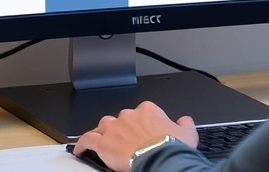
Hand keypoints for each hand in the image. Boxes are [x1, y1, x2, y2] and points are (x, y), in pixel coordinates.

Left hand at [74, 101, 198, 171]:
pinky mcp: (104, 143)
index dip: (141, 122)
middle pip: (121, 118)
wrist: (160, 158)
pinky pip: (88, 139)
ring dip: (104, 132)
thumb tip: (185, 121)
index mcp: (148, 110)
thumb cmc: (172, 148)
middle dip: (123, 127)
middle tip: (127, 139)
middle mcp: (129, 115)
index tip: (144, 131)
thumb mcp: (188, 134)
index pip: (142, 112)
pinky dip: (83, 143)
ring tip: (104, 140)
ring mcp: (115, 128)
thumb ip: (185, 124)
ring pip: (104, 125)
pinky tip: (81, 149)